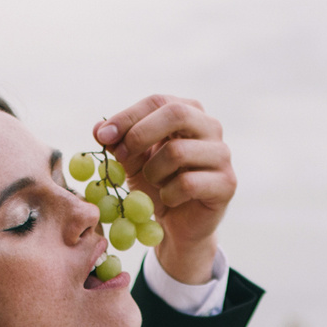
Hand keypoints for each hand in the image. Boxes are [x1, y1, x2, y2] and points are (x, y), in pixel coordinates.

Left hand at [95, 94, 232, 287]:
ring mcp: (222, 154)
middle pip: (176, 113)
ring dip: (153, 172)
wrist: (177, 226)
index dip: (128, 116)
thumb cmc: (157, 185)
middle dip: (140, 134)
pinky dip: (169, 194)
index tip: (103, 135)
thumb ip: (119, 143)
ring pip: (178, 151)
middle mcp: (210, 126)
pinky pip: (188, 183)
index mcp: (188, 112)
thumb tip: (99, 128)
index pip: (158, 101)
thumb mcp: (133, 161)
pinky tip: (169, 200)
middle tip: (121, 156)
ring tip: (154, 184)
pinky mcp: (227, 183)